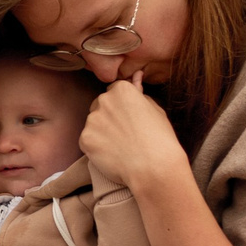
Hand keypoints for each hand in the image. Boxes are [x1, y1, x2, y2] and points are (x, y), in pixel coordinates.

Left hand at [78, 69, 188, 192]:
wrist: (154, 167)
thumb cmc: (160, 139)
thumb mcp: (155, 110)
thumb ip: (140, 94)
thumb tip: (136, 77)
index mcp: (122, 90)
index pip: (114, 91)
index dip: (122, 105)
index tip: (129, 118)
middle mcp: (103, 100)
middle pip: (100, 105)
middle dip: (108, 116)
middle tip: (124, 134)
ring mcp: (92, 120)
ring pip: (93, 124)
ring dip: (102, 132)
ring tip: (120, 146)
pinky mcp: (85, 139)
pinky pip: (87, 141)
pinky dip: (96, 148)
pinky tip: (112, 155)